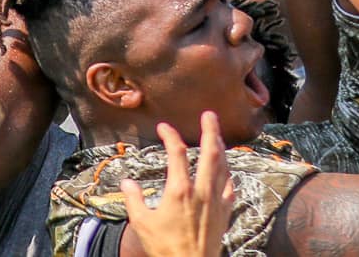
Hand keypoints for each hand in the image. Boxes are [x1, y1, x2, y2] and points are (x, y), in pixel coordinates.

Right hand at [118, 114, 233, 256]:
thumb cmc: (165, 248)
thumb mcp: (142, 222)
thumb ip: (134, 199)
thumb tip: (128, 182)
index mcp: (179, 190)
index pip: (177, 153)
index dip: (170, 136)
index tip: (164, 127)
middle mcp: (201, 191)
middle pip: (210, 152)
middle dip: (211, 130)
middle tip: (210, 115)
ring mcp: (216, 201)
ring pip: (223, 167)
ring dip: (221, 148)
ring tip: (218, 136)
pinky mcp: (224, 213)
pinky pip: (230, 187)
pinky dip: (228, 174)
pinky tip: (226, 170)